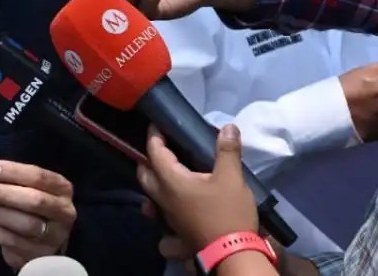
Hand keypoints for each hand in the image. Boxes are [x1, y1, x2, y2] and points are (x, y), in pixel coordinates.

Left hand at [0, 160, 76, 269]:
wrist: (40, 239)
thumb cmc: (32, 204)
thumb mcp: (30, 186)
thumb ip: (15, 179)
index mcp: (62, 189)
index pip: (39, 177)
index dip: (13, 172)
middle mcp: (63, 213)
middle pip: (35, 201)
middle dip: (5, 194)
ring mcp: (53, 237)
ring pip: (27, 225)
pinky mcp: (38, 255)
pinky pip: (13, 242)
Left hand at [137, 125, 256, 251]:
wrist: (232, 253)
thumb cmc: (228, 212)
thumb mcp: (232, 177)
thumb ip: (227, 151)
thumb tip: (227, 127)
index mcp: (171, 181)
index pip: (154, 153)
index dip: (154, 137)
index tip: (157, 125)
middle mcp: (163, 198)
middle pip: (145, 174)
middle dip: (148, 158)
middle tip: (159, 147)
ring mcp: (167, 216)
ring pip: (151, 194)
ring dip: (154, 180)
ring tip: (166, 170)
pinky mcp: (176, 230)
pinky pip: (160, 214)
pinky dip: (160, 203)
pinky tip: (171, 202)